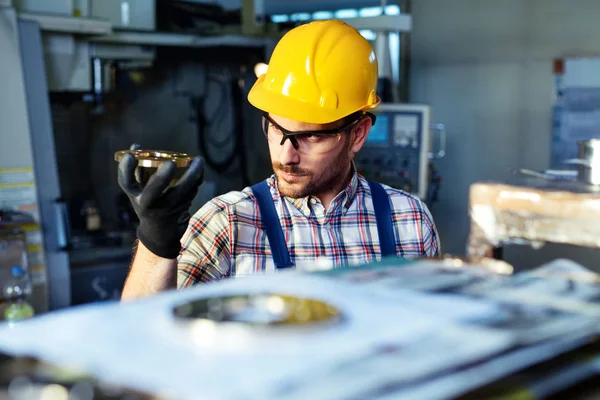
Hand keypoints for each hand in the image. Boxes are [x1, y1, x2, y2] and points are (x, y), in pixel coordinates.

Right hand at [118, 144, 204, 258]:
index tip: (131, 155)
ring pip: (180, 191)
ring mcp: (166, 209)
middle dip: (161, 177)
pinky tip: (200, 170)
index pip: (125, 183)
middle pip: (153, 190)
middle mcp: (148, 205)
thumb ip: (138, 170)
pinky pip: (191, 193)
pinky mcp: (181, 211)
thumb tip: (136, 146)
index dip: (125, 169)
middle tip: (170, 162)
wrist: (160, 234)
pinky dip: (197, 180)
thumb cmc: (147, 205)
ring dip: (192, 175)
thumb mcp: (139, 191)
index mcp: (136, 197)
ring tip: (198, 160)